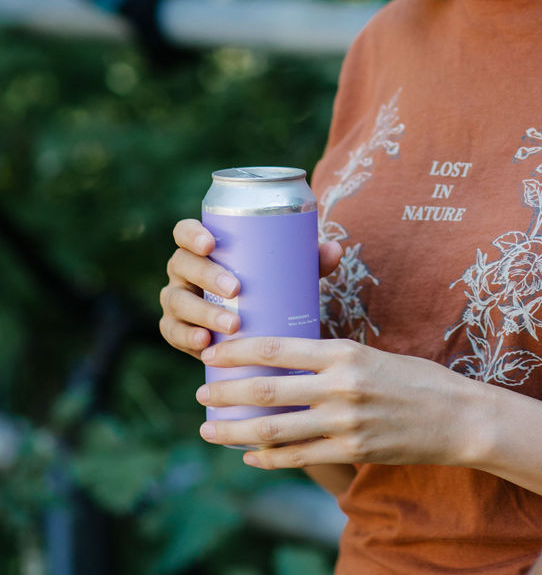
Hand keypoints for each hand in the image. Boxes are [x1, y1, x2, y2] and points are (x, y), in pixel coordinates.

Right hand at [158, 218, 341, 358]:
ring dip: (202, 312)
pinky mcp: (177, 330)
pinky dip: (187, 338)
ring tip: (232, 324)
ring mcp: (177, 300)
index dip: (192, 234)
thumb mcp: (288, 271)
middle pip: (183, 265)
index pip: (185, 231)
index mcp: (202, 248)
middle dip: (207, 276)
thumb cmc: (269, 285)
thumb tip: (336, 249)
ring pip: (178, 302)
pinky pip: (173, 333)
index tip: (212, 243)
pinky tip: (204, 343)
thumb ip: (310, 259)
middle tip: (237, 289)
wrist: (255, 325)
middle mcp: (184, 271)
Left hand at [194, 336, 474, 470]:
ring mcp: (345, 422)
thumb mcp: (373, 354)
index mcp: (344, 352)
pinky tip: (250, 456)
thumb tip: (287, 356)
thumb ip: (332, 358)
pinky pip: (299, 457)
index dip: (239, 352)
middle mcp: (341, 386)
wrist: (458, 417)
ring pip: (275, 429)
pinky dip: (268, 458)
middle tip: (199, 393)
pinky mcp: (352, 451)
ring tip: (209, 430)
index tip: (213, 353)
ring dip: (235, 432)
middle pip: (267, 390)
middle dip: (225, 393)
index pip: (278, 348)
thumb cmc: (415, 379)